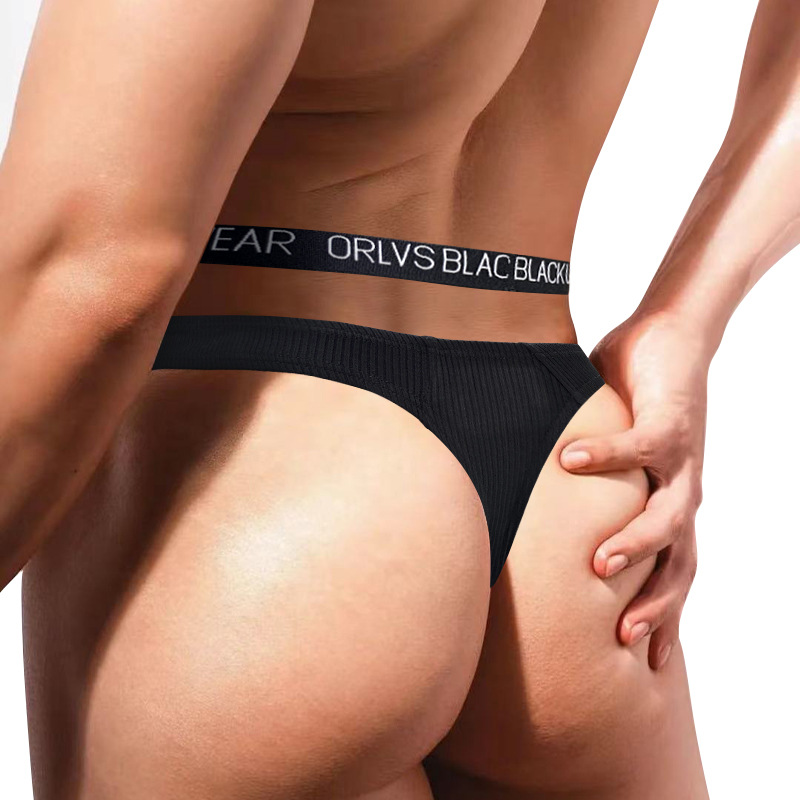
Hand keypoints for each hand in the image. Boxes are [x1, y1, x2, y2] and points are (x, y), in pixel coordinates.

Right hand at [560, 311, 708, 669]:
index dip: (663, 616)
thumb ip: (586, 484)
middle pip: (681, 563)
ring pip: (668, 517)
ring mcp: (681, 461)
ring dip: (634, 544)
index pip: (672, 572)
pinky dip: (605, 457)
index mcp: (669, 503)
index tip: (644, 659)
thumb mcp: (615, 454)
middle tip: (625, 639)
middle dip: (658, 605)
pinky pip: (638, 447)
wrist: (674, 339)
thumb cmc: (639, 398)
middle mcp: (682, 491)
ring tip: (597, 566)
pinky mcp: (671, 423)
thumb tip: (533, 498)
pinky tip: (569, 462)